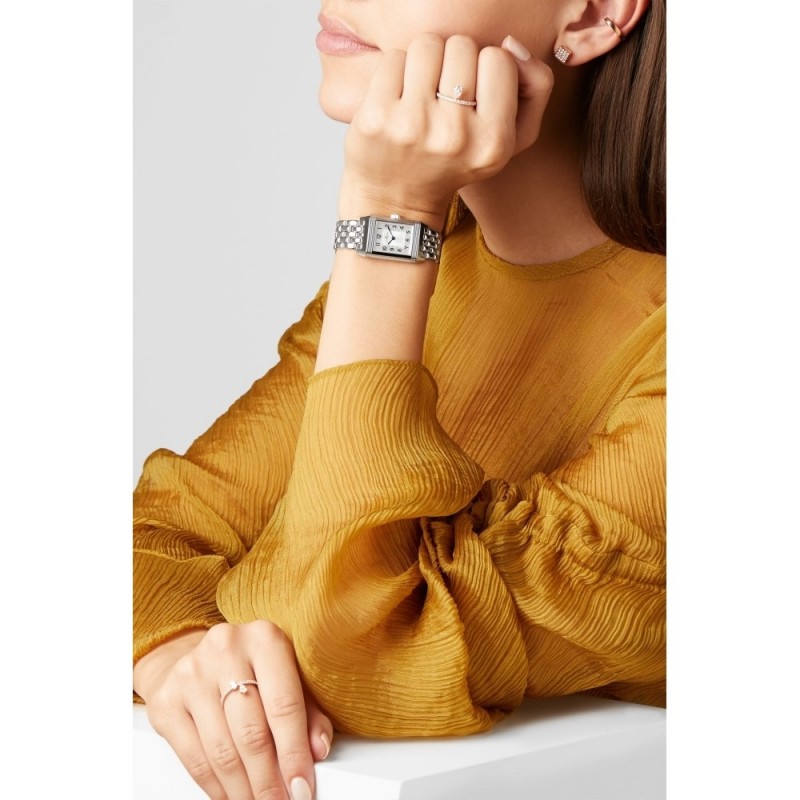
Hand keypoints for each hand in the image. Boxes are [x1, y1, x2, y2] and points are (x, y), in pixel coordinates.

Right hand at [133, 622, 332, 799]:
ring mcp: (191, 674)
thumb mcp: (287, 676)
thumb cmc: (250, 668)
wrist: (195, 655)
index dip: (294, 754)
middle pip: (251, 732)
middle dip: (269, 780)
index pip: (284, 705)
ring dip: (243, 789)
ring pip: (222, 750)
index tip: (302, 786)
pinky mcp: (166, 701)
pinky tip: (231, 795)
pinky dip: (215, 787)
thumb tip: (318, 749)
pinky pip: (193, 758)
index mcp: (264, 638)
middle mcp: (226, 649)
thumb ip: (308, 711)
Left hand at [339, 33, 553, 228]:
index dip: (485, 67)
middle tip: (444, 93)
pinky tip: (397, 100)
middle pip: (462, 46)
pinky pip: (393, 57)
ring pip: (427, 45)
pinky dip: (396, 71)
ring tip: (421, 94)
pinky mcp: (376, 117)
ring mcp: (412, 126)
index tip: (474, 91)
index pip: (498, 59)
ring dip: (424, 61)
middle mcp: (454, 136)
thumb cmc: (456, 162)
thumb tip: (511, 44)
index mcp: (493, 142)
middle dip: (453, 61)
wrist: (397, 201)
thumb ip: (535, 86)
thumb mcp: (512, 138)